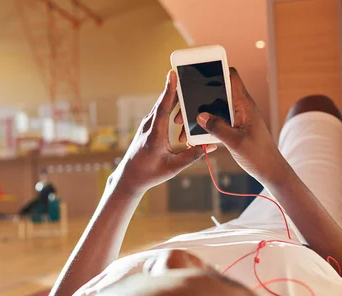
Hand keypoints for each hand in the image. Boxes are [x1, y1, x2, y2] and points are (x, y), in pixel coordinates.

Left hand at [113, 70, 215, 194]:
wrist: (129, 177)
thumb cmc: (150, 174)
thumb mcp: (173, 167)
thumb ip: (192, 156)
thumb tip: (211, 145)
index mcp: (154, 135)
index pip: (163, 108)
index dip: (169, 91)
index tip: (172, 74)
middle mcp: (149, 126)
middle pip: (164, 102)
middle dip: (176, 86)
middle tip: (188, 71)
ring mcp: (147, 125)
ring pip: (162, 105)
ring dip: (174, 95)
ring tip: (188, 82)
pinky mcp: (148, 126)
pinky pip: (160, 111)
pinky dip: (170, 104)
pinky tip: (180, 99)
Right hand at [179, 67, 282, 182]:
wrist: (270, 170)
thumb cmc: (259, 156)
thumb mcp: (235, 142)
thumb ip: (218, 128)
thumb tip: (200, 116)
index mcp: (244, 105)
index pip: (231, 77)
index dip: (216, 70)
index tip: (198, 72)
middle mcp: (241, 107)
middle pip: (216, 92)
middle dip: (198, 98)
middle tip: (182, 109)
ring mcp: (238, 117)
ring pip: (214, 108)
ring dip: (199, 114)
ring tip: (183, 125)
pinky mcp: (235, 127)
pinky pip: (217, 120)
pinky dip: (205, 125)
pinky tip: (194, 135)